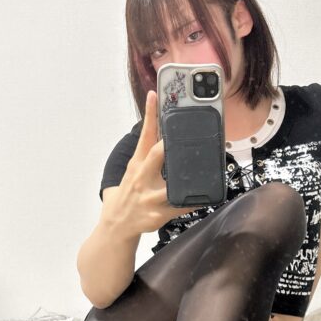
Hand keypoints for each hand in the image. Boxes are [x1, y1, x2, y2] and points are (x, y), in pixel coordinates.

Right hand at [101, 91, 200, 235]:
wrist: (116, 225)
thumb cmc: (127, 194)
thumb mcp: (131, 173)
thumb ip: (144, 157)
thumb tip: (159, 138)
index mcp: (136, 165)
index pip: (143, 136)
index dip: (150, 115)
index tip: (154, 95)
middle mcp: (141, 178)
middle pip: (154, 157)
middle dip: (165, 146)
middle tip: (178, 134)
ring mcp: (148, 198)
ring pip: (168, 187)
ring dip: (182, 181)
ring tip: (201, 171)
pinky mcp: (156, 215)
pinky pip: (178, 208)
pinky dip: (192, 203)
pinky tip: (204, 199)